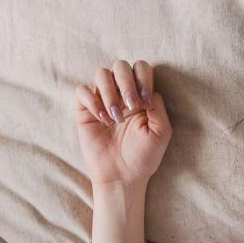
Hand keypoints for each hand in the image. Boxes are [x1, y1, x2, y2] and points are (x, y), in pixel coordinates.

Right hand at [75, 59, 170, 186]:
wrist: (123, 176)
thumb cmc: (144, 157)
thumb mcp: (161, 132)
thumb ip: (158, 106)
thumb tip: (148, 89)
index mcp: (141, 95)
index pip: (141, 68)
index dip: (143, 78)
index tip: (144, 103)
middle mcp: (121, 94)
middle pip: (121, 65)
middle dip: (127, 82)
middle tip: (131, 106)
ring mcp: (102, 100)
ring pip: (101, 74)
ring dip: (110, 92)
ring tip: (116, 118)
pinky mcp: (85, 111)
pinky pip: (82, 91)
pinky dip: (92, 101)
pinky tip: (103, 120)